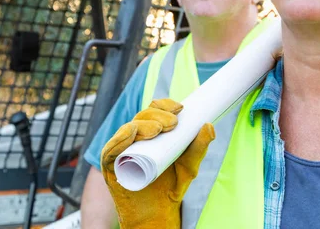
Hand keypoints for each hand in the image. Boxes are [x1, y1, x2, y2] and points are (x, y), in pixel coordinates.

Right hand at [100, 99, 214, 228]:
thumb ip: (198, 148)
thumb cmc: (170, 186)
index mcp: (150, 132)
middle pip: (141, 117)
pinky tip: (130, 134)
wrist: (157, 213)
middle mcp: (134, 138)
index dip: (165, 105)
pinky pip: (110, 150)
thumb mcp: (189, 166)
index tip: (180, 108)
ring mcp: (121, 151)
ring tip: (157, 130)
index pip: (154, 110)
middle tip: (173, 124)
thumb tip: (209, 125)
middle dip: (157, 116)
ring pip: (127, 130)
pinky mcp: (110, 166)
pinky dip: (119, 140)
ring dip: (142, 126)